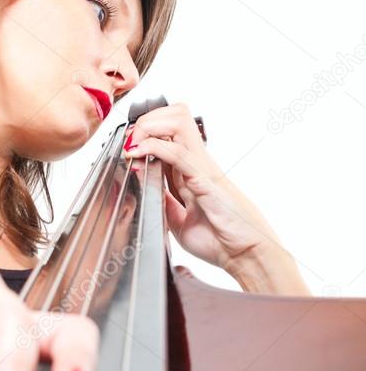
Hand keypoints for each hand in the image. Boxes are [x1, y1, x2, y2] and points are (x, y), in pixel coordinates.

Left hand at [122, 102, 284, 272]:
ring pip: (178, 122)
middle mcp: (196, 163)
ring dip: (149, 126)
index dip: (144, 133)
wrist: (243, 254)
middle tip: (131, 140)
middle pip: (174, 116)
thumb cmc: (219, 240)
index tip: (127, 147)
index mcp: (189, 172)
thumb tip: (145, 189)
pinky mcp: (204, 178)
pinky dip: (154, 147)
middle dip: (147, 120)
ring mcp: (201, 167)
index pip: (166, 135)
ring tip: (134, 143)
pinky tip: (138, 152)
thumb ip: (164, 203)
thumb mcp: (178, 222)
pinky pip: (178, 152)